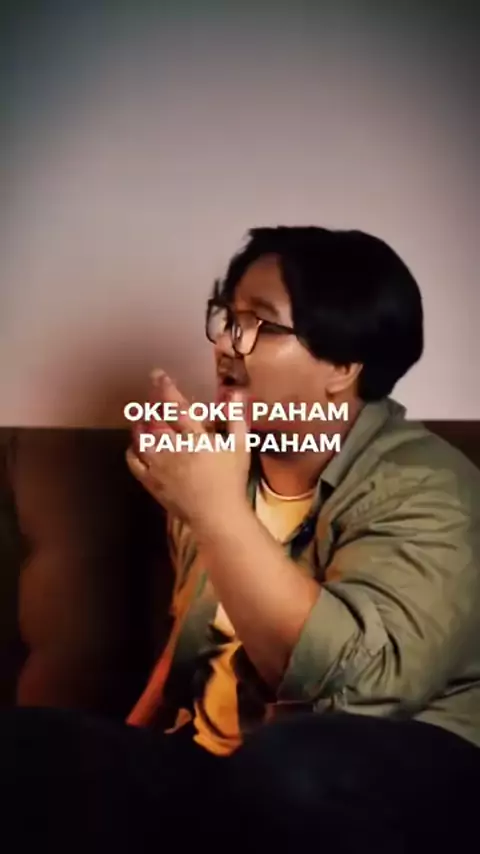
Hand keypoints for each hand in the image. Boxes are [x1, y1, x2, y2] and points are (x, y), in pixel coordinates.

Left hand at [126, 371, 250, 527]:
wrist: (217, 515)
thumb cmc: (231, 480)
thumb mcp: (240, 447)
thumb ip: (236, 418)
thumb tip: (235, 393)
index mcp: (196, 439)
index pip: (177, 407)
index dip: (165, 388)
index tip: (158, 375)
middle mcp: (174, 450)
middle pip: (154, 420)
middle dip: (149, 404)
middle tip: (150, 395)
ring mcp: (160, 467)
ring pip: (140, 439)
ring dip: (139, 425)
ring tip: (142, 419)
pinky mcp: (151, 483)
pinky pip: (134, 462)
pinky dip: (132, 450)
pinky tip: (137, 446)